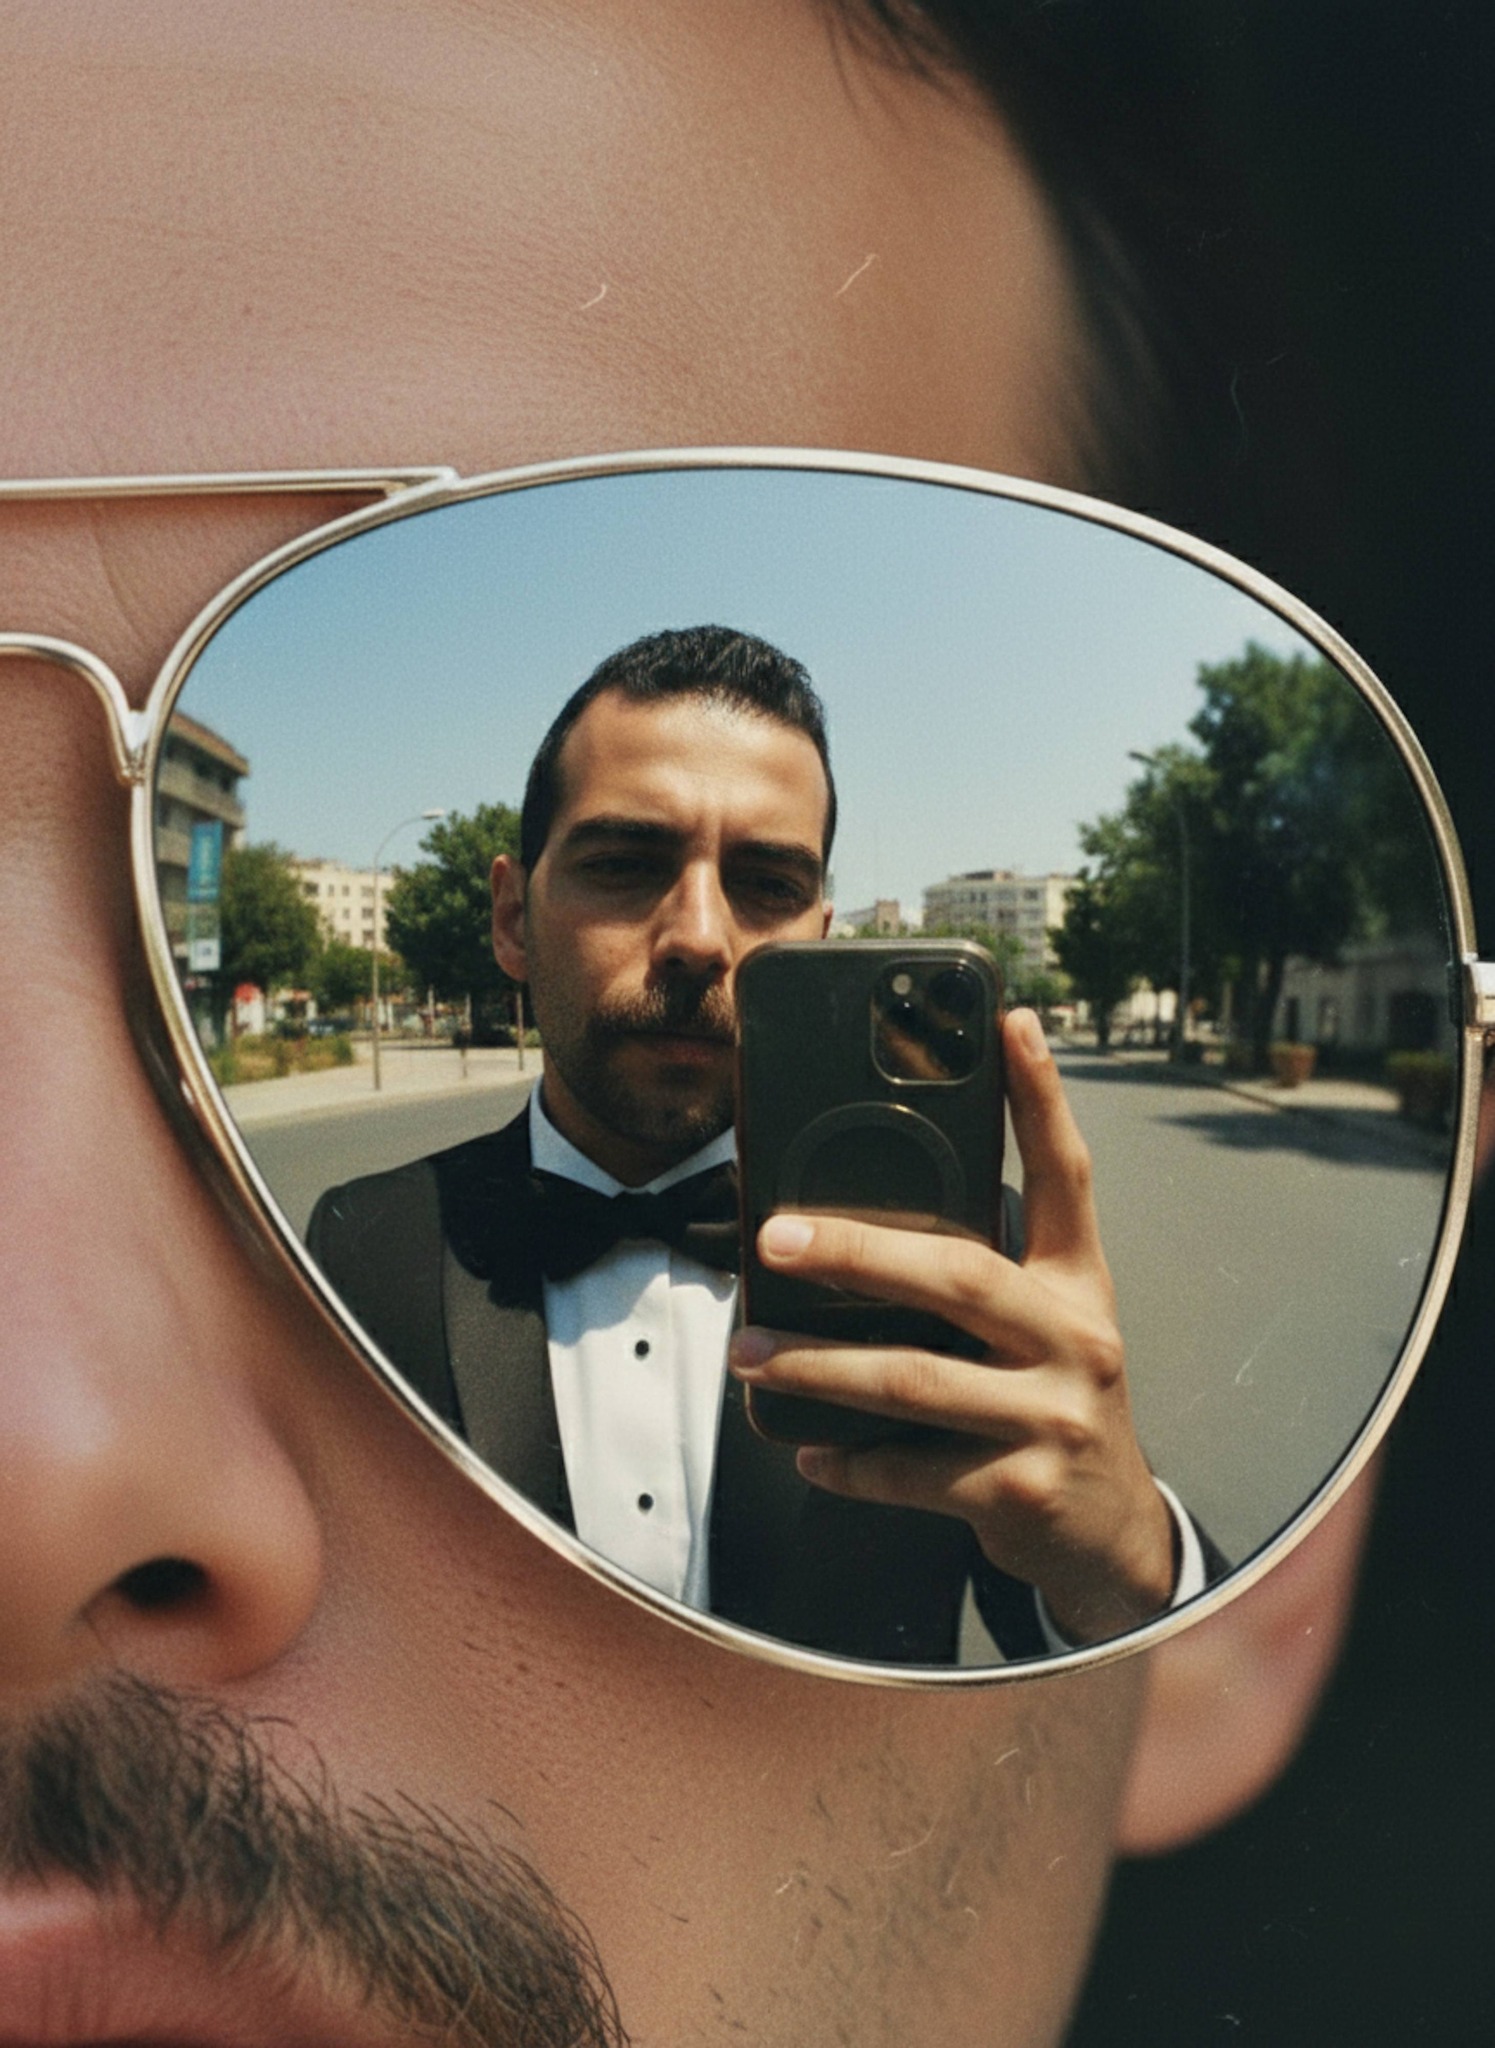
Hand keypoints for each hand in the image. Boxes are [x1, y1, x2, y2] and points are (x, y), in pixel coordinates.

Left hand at [728, 1008, 1175, 1643]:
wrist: (1110, 1540)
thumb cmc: (1049, 1407)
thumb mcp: (1042, 1333)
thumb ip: (980, 1281)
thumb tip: (853, 1233)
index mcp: (1077, 1284)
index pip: (1065, 1174)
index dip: (1042, 1096)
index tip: (1011, 1019)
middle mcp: (1077, 1338)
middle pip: (959, 1274)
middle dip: (856, 1251)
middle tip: (774, 1237)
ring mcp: (1054, 1416)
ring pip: (914, 1378)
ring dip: (817, 1367)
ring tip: (748, 1356)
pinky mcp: (1023, 1489)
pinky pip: (910, 1470)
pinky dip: (849, 1462)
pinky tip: (807, 1453)